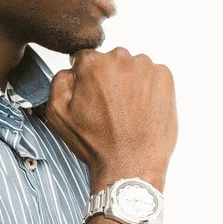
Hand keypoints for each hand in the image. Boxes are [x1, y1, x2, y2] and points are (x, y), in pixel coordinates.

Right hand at [44, 48, 177, 192]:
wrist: (131, 165)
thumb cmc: (97, 143)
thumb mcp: (58, 114)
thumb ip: (59, 80)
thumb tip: (71, 69)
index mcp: (93, 63)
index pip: (85, 58)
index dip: (86, 78)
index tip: (91, 94)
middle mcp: (120, 58)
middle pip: (110, 60)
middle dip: (108, 78)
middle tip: (109, 106)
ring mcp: (145, 67)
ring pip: (133, 67)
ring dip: (129, 82)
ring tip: (128, 110)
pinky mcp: (164, 78)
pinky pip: (153, 75)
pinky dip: (149, 87)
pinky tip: (142, 109)